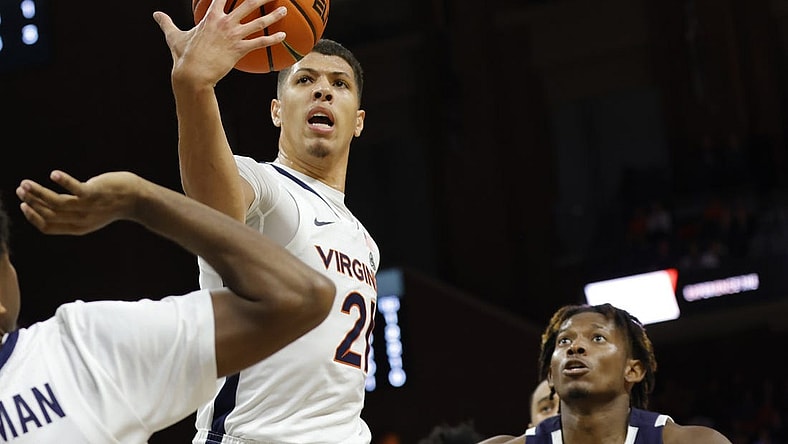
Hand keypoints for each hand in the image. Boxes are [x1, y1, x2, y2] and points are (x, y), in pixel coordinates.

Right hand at [16, 170, 144, 235]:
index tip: (22, 204)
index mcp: (78, 227)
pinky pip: (76, 189)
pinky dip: (64, 182)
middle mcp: (82, 220)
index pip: (48, 227)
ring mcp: (89, 207)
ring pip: (57, 203)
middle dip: (31, 202)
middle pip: (49, 214)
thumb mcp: (89, 212)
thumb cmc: (110, 202)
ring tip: (26, 183)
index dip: (33, 217)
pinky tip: (54, 174)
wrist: (137, 198)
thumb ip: (72, 211)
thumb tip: (49, 203)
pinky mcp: (96, 193)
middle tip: (20, 189)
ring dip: (39, 193)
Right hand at [153, 0, 286, 85]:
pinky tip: (283, 35)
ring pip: (258, 22)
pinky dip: (272, 39)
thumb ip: (166, 23)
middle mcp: (224, 22)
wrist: (192, 73)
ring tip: (283, 9)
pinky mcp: (239, 49)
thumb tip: (156, 14)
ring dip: (273, 15)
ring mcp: (233, 35)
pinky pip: (259, 42)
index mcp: (210, 16)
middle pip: (247, 3)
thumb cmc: (183, 55)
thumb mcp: (174, 36)